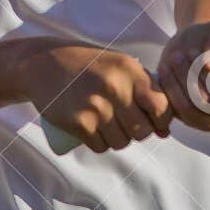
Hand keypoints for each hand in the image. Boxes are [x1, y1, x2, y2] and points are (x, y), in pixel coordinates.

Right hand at [17, 42, 171, 152]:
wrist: (43, 63)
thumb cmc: (89, 66)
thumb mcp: (120, 67)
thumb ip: (145, 91)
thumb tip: (166, 132)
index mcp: (130, 71)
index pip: (161, 107)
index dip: (162, 120)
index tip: (154, 121)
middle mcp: (115, 88)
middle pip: (142, 130)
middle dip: (139, 133)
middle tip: (128, 125)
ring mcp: (96, 107)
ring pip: (122, 142)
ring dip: (119, 140)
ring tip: (110, 127)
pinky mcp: (78, 122)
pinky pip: (100, 146)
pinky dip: (100, 144)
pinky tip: (95, 132)